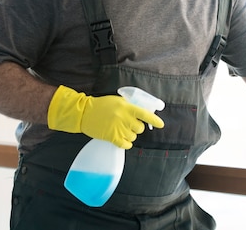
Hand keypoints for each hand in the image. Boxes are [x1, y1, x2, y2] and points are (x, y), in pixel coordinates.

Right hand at [47, 85, 163, 148]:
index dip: (154, 120)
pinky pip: (125, 144)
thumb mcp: (118, 101)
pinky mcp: (111, 137)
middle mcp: (124, 117)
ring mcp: (118, 128)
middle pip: (139, 128)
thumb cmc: (102, 105)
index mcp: (126, 107)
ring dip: (129, 135)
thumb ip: (130, 107)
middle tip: (128, 124)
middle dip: (136, 128)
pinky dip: (126, 143)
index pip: (144, 114)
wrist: (84, 112)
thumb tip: (143, 113)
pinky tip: (123, 140)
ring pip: (133, 137)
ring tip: (121, 130)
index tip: (161, 125)